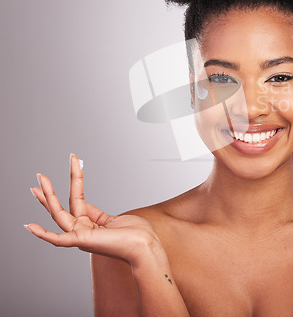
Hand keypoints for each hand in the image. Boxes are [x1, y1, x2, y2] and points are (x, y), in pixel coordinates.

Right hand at [25, 153, 163, 266]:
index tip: (74, 163)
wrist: (145, 246)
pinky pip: (58, 239)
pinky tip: (30, 227)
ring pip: (59, 214)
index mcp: (90, 224)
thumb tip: (85, 205)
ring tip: (40, 180)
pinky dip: (43, 234)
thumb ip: (97, 214)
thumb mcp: (112, 220)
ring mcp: (80, 236)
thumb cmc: (136, 234)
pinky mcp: (82, 241)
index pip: (77, 199)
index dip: (75, 180)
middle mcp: (82, 231)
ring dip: (48, 197)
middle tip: (40, 175)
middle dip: (49, 192)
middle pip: (62, 207)